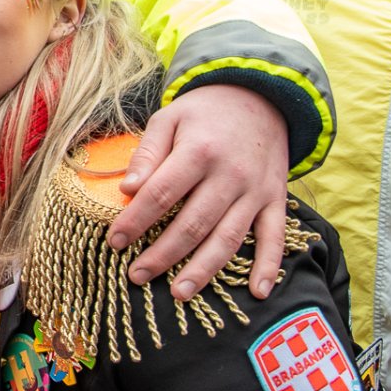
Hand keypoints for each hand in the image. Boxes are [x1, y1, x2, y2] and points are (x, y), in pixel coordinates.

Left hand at [108, 86, 288, 300]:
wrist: (260, 97)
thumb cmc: (204, 113)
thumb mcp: (169, 119)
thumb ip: (147, 154)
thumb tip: (127, 189)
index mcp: (198, 152)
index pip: (160, 194)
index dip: (135, 221)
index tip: (114, 242)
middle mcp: (230, 175)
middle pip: (192, 223)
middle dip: (162, 254)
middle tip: (136, 276)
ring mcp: (256, 191)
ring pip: (229, 238)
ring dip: (204, 269)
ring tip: (179, 293)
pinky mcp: (275, 200)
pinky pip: (275, 237)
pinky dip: (270, 267)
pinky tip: (258, 294)